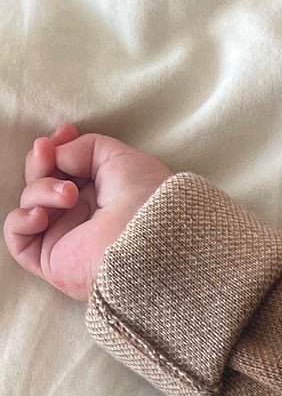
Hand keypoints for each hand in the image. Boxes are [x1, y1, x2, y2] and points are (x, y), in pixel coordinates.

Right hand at [4, 123, 173, 302]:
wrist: (151, 240)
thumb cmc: (146, 200)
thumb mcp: (118, 157)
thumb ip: (85, 148)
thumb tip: (58, 154)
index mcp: (100, 196)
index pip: (63, 169)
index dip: (57, 147)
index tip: (64, 132)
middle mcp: (82, 218)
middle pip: (40, 181)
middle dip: (40, 161)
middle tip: (49, 152)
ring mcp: (66, 241)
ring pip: (30, 204)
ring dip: (41, 189)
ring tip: (69, 194)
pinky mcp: (53, 263)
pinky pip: (17, 240)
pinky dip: (20, 221)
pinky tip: (41, 215)